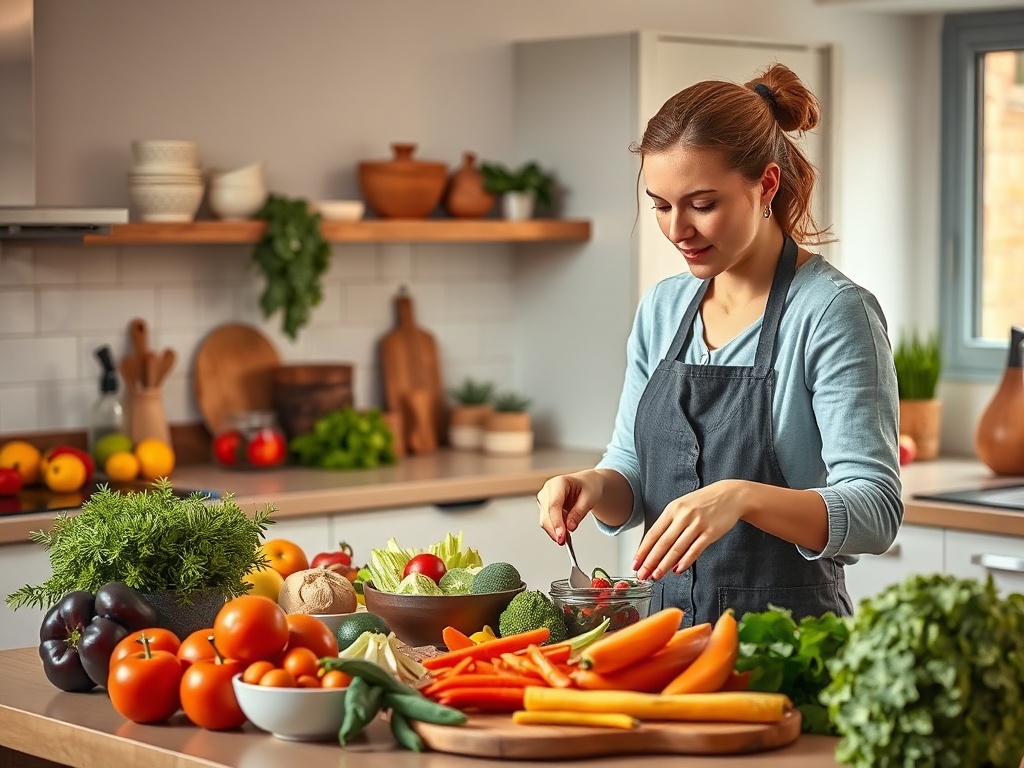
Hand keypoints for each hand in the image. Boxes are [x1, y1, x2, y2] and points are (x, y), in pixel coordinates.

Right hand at [536, 470, 604, 544]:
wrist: (586, 483)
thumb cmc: (588, 487)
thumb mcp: (590, 498)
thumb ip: (579, 512)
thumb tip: (570, 527)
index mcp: (559, 482)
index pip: (553, 505)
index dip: (556, 522)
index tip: (561, 535)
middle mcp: (547, 489)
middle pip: (546, 514)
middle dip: (555, 530)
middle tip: (564, 542)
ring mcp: (544, 498)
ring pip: (544, 520)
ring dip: (555, 530)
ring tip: (568, 537)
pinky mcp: (544, 507)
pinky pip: (547, 522)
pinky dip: (555, 529)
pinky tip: (564, 531)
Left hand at [632, 479, 750, 579]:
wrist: (731, 495)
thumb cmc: (704, 502)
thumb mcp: (682, 506)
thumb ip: (669, 523)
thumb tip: (655, 545)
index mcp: (672, 509)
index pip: (653, 533)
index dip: (642, 550)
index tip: (635, 563)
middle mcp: (683, 516)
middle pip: (662, 543)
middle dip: (650, 561)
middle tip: (642, 574)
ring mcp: (697, 524)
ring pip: (677, 548)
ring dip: (664, 564)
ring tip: (656, 575)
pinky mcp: (711, 532)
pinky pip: (695, 549)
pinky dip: (685, 561)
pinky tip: (677, 570)